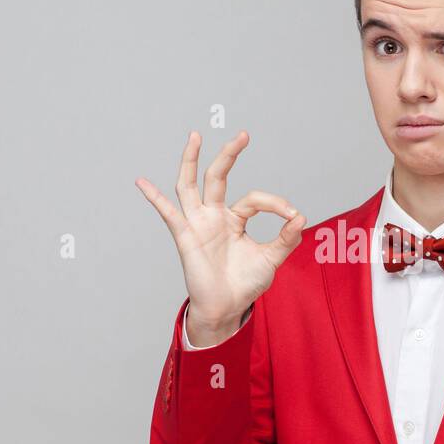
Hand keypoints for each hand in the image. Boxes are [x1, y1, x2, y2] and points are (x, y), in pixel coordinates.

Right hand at [136, 130, 304, 340]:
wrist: (227, 308)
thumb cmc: (245, 283)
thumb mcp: (271, 259)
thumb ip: (286, 239)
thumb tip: (301, 217)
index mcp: (234, 219)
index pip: (254, 200)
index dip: (275, 204)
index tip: (293, 216)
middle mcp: (214, 216)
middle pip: (218, 177)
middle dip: (229, 155)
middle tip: (243, 135)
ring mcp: (198, 224)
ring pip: (190, 185)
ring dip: (191, 161)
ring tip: (195, 136)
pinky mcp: (185, 236)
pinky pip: (168, 214)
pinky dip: (154, 198)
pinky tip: (142, 182)